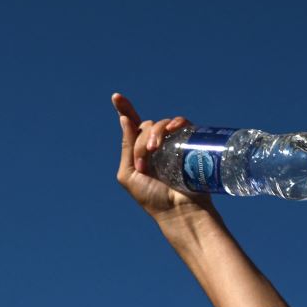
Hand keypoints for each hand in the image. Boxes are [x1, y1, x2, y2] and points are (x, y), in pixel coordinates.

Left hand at [113, 93, 210, 218]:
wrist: (179, 210)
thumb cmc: (152, 197)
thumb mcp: (129, 174)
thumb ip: (126, 148)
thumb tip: (124, 119)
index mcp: (139, 152)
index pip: (132, 126)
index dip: (125, 109)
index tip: (116, 96)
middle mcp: (156, 146)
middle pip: (146, 126)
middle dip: (141, 139)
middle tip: (144, 159)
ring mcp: (173, 143)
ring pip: (161, 124)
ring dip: (155, 133)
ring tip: (154, 150)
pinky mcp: (190, 143)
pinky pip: (182, 123)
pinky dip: (176, 122)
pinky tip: (173, 129)